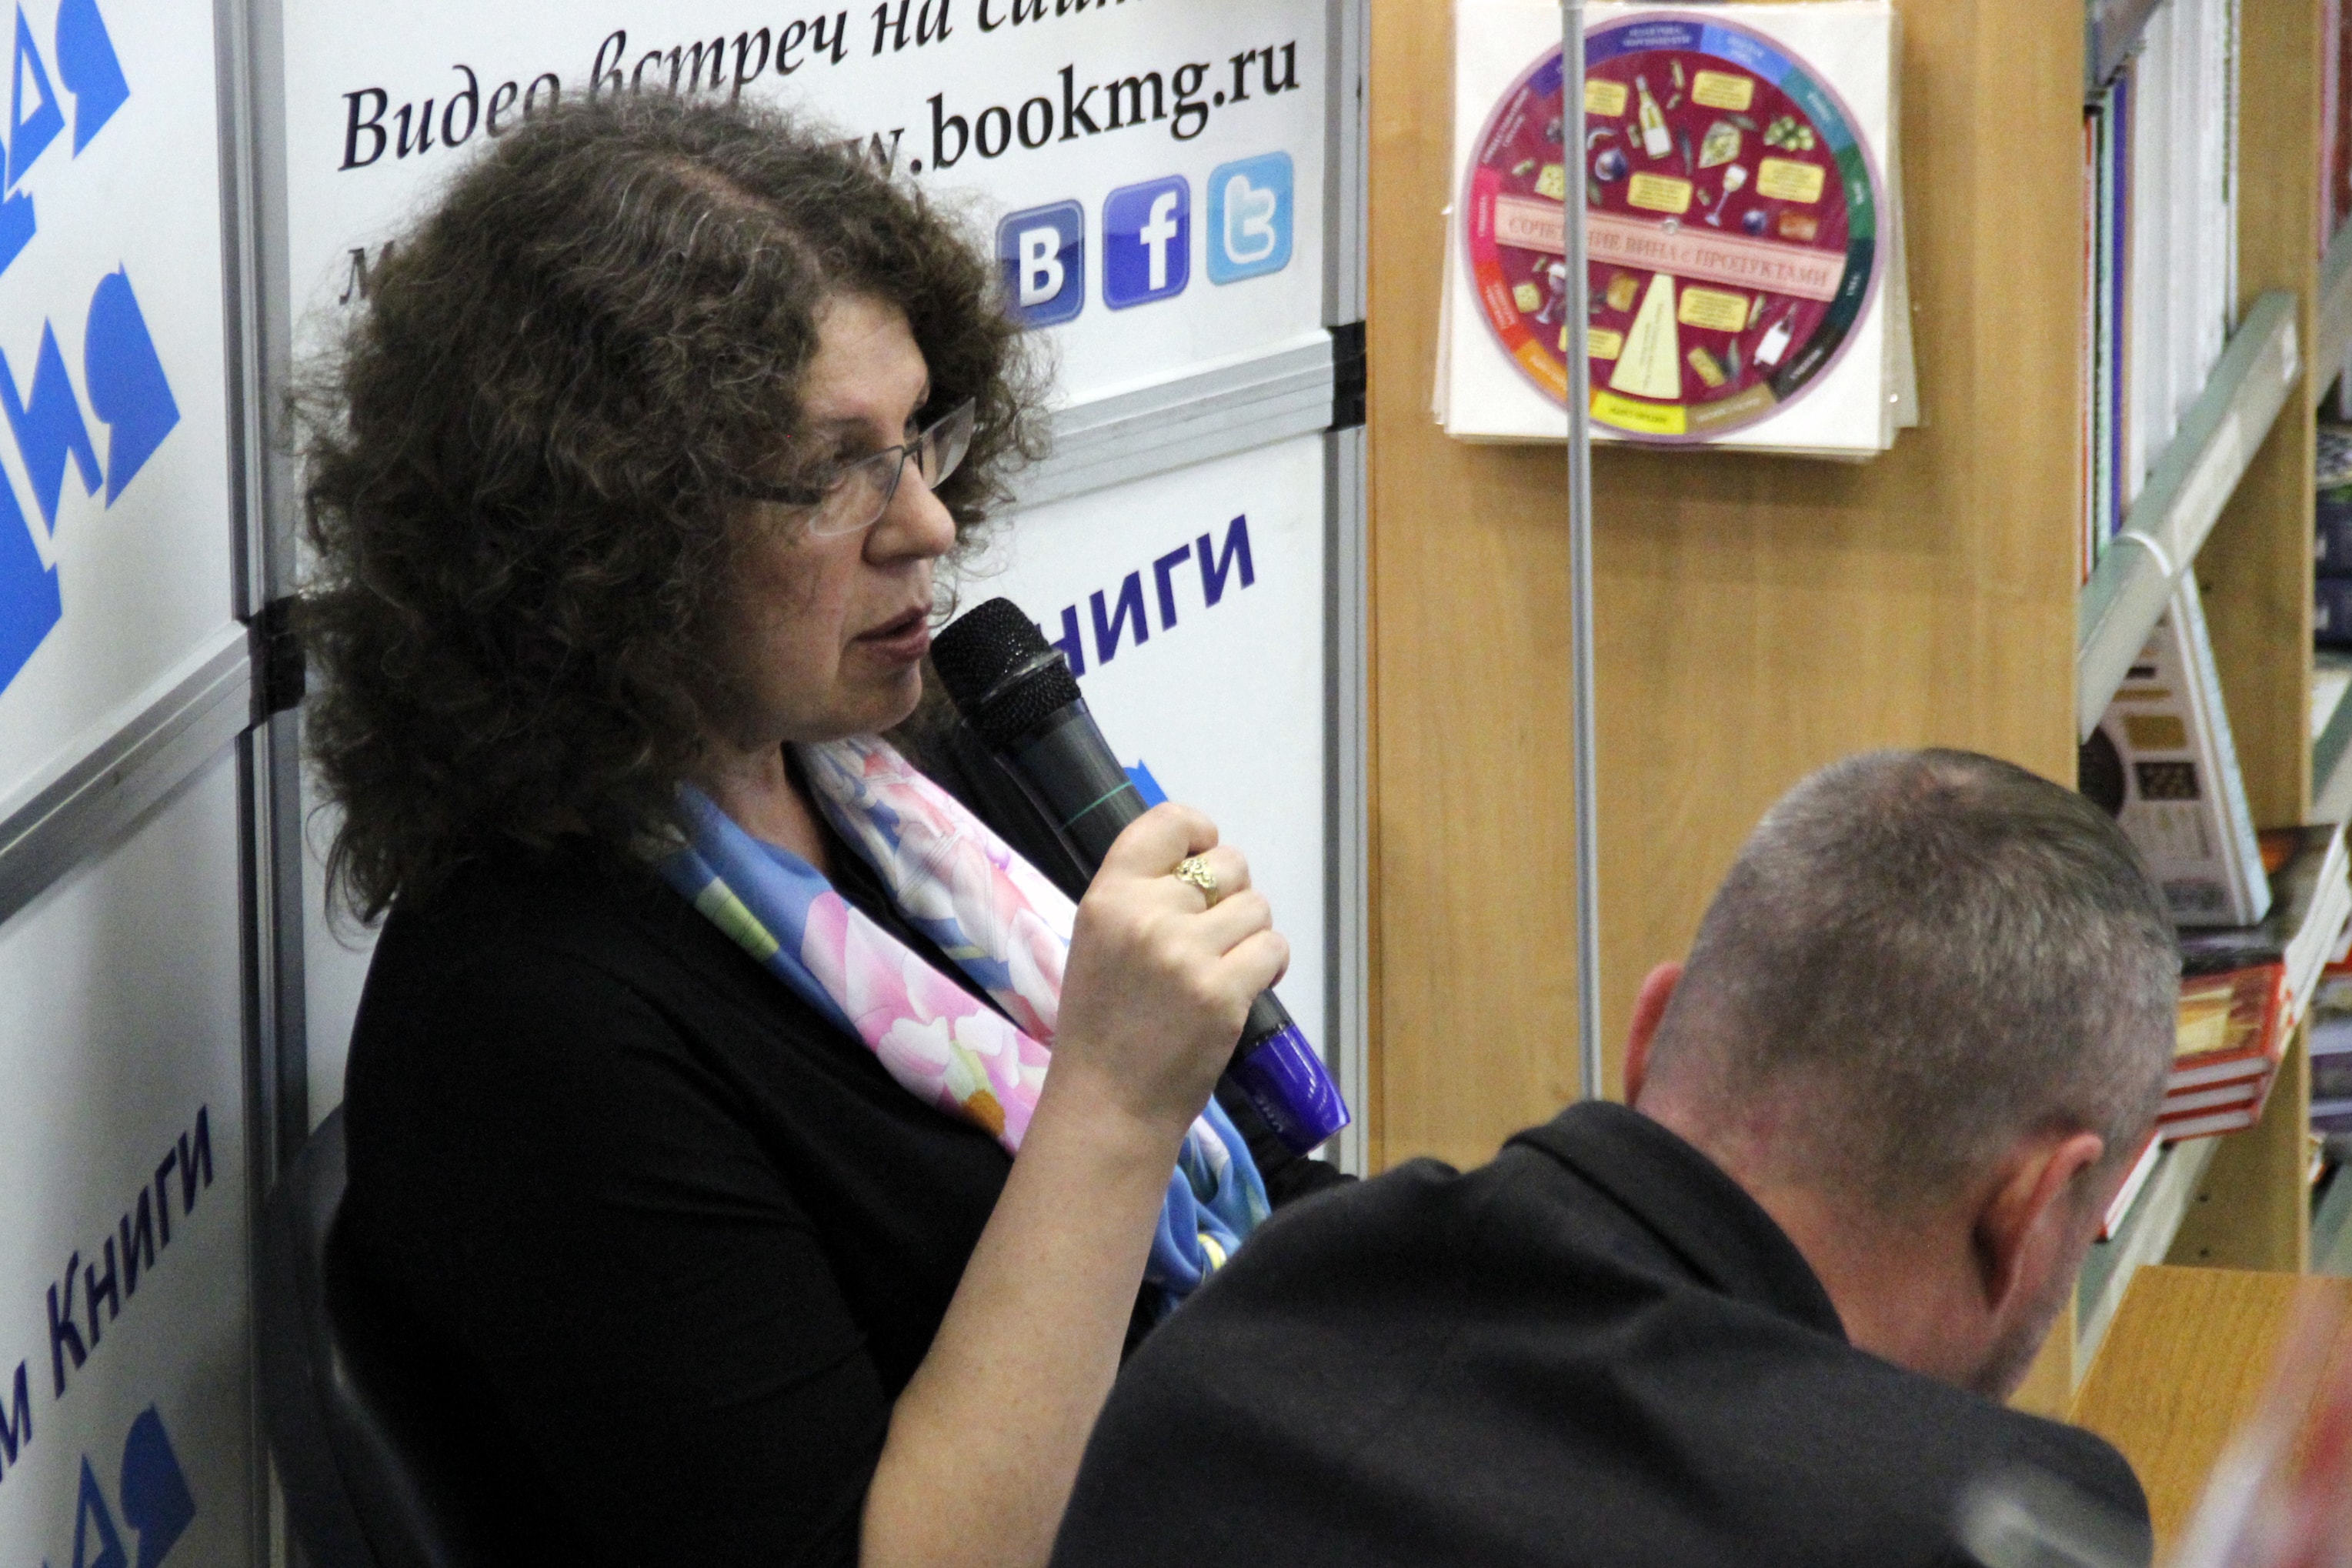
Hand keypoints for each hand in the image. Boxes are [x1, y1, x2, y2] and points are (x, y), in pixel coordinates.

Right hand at [1048, 804, 1289, 1142]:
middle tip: (1210, 938)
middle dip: (1231, 896)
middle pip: (1228, 864)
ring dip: (1250, 935)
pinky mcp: (1222, 992)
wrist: (1108, 1103)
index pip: (1169, 821)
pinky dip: (1270, 966)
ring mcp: (1186, 954)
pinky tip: (1242, 988)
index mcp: (1108, 896)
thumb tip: (1199, 860)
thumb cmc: (1103, 1024)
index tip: (1203, 861)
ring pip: (1257, 907)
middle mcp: (1146, 915)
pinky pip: (1274, 948)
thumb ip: (1140, 897)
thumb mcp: (1099, 942)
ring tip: (1221, 969)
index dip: (1200, 834)